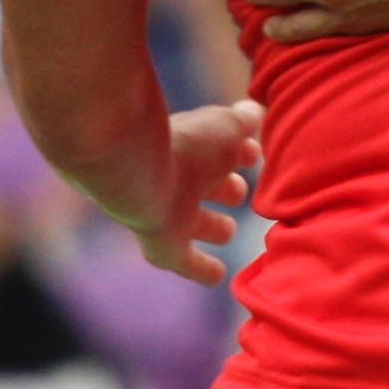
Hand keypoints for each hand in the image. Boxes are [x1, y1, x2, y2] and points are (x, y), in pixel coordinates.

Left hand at [133, 100, 262, 285]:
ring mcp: (168, 213)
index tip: (254, 153)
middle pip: (202, 184)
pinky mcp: (163, 246)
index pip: (216, 149)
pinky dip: (201, 268)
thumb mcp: (227, 127)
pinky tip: (216, 276)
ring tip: (228, 231)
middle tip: (240, 192)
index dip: (237, 151)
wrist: (134, 168)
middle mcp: (177, 178)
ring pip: (193, 221)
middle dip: (223, 188)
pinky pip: (186, 261)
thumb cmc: (186, 144)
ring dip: (212, 226)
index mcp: (191, 147)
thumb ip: (242, 121)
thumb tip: (252, 112)